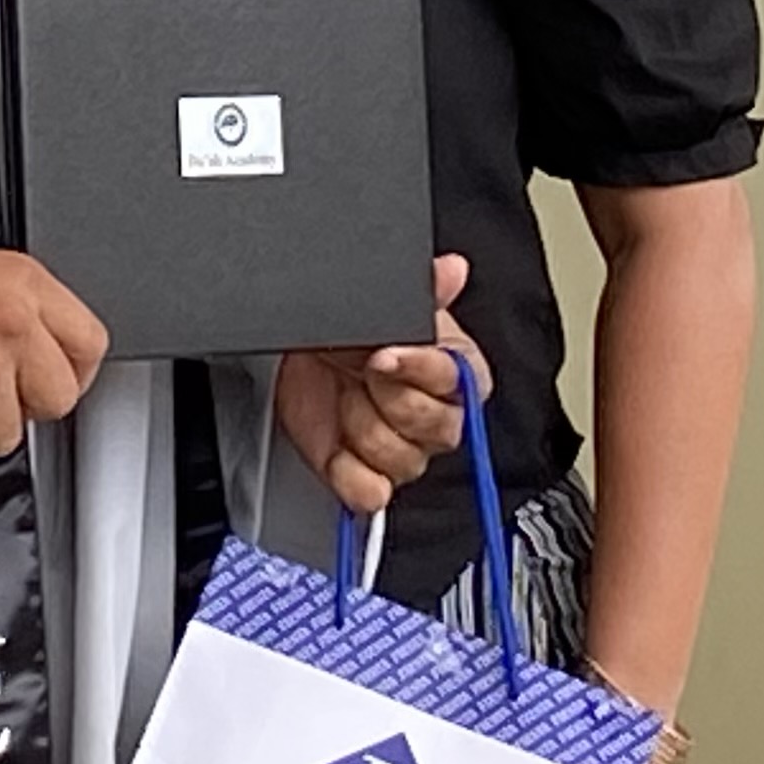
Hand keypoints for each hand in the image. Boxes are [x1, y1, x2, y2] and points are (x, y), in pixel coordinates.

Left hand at [275, 253, 489, 515]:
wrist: (305, 351)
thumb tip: (452, 269)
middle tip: (361, 368)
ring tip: (344, 393)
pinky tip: (337, 446)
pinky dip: (349, 474)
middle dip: (387, 395)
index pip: (458, 382)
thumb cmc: (352, 329)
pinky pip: (372, 494)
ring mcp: (404, 450)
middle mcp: (437, 418)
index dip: (419, 369)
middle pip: (435, 427)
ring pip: (402, 460)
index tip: (383, 354)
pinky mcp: (367, 476)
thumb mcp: (380, 302)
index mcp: (455, 372)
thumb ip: (422, 289)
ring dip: (360, 424)